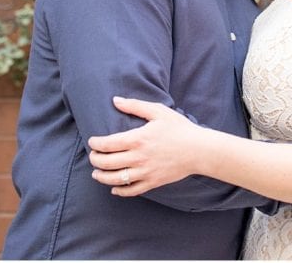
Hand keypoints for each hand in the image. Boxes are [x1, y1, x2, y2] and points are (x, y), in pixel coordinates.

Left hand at [88, 97, 202, 196]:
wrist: (199, 149)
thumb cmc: (179, 128)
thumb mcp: (158, 111)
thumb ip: (135, 105)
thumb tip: (115, 100)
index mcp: (137, 139)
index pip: (108, 144)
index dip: (96, 144)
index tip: (92, 142)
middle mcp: (138, 157)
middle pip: (107, 163)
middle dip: (95, 160)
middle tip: (92, 156)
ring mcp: (145, 172)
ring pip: (115, 179)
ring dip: (102, 177)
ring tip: (96, 173)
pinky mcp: (153, 182)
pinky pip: (131, 190)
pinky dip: (120, 191)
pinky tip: (114, 188)